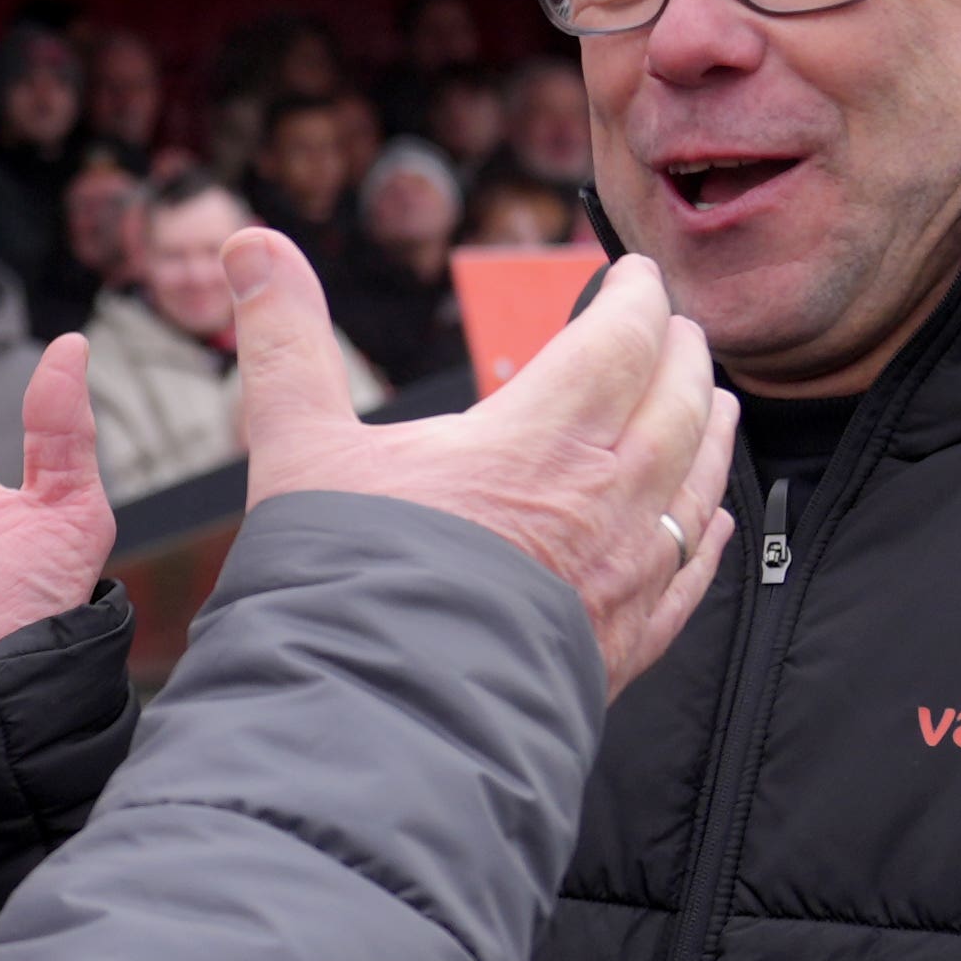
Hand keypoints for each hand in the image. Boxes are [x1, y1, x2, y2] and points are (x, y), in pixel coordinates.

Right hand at [231, 231, 733, 693]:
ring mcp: (625, 574)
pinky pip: (694, 572)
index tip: (637, 274)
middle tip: (674, 327)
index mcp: (542, 437)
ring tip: (713, 400)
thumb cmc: (341, 579)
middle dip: (680, 352)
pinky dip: (709, 530)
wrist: (381, 719)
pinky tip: (713, 521)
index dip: (637, 296)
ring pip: (699, 480)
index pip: (622, 339)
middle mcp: (604, 498)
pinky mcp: (627, 642)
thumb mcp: (299, 446)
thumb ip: (285, 338)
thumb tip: (247, 242)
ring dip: (710, 427)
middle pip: (678, 399)